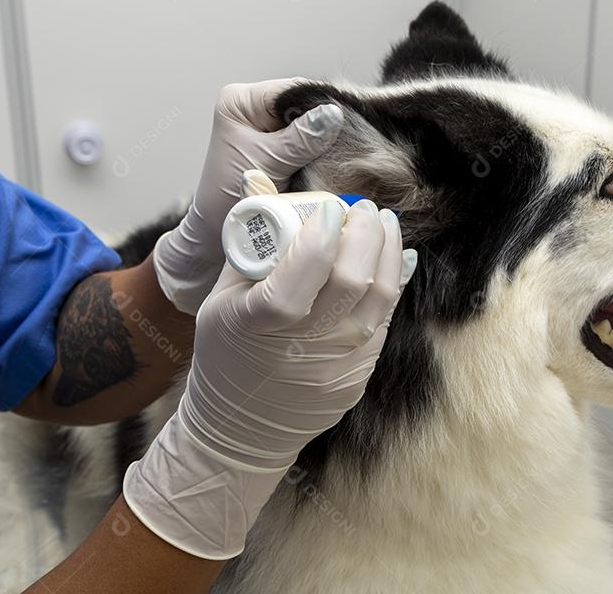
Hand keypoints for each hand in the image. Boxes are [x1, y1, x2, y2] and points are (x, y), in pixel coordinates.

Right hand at [124, 175, 416, 558]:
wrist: (240, 431)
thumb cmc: (225, 355)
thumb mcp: (219, 299)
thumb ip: (248, 243)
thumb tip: (258, 181)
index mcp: (258, 324)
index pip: (302, 273)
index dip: (323, 234)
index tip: (332, 206)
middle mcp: (304, 347)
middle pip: (351, 280)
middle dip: (365, 233)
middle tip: (364, 208)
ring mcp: (338, 365)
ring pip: (379, 297)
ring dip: (387, 251)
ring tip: (384, 222)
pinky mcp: (358, 376)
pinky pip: (384, 320)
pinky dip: (393, 283)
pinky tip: (393, 256)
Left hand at [153, 79, 343, 313]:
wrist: (220, 234)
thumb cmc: (229, 199)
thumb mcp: (268, 162)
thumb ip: (301, 138)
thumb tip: (335, 113)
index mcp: (241, 101)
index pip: (293, 89)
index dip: (323, 102)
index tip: (354, 118)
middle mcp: (255, 108)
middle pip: (305, 104)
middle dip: (329, 122)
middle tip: (358, 138)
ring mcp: (269, 127)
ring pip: (312, 123)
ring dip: (330, 138)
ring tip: (353, 150)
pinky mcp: (282, 147)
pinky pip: (311, 142)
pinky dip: (325, 152)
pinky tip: (341, 159)